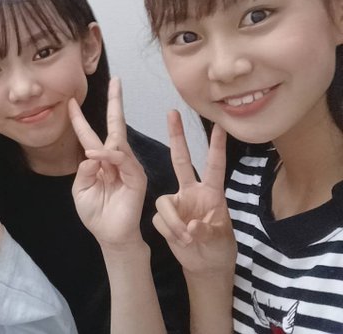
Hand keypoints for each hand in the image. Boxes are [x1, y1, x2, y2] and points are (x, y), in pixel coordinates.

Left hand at [70, 77, 147, 248]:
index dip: (79, 119)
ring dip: (103, 143)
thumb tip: (90, 154)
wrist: (109, 235)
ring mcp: (127, 167)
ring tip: (91, 152)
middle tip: (116, 80)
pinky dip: (110, 157)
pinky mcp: (136, 178)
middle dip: (116, 103)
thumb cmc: (96, 213)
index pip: (88, 134)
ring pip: (118, 143)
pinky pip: (123, 161)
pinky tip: (98, 157)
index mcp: (97, 161)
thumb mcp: (79, 190)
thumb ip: (83, 171)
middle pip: (115, 126)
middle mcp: (114, 160)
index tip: (69, 102)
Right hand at [152, 111, 235, 276]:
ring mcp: (176, 204)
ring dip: (173, 222)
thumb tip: (192, 226)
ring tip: (186, 239)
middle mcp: (191, 192)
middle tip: (172, 112)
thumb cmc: (219, 249)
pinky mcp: (163, 217)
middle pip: (181, 160)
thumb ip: (207, 231)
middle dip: (176, 136)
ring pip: (163, 202)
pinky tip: (180, 242)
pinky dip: (169, 232)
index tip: (220, 126)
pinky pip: (158, 219)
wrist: (205, 266)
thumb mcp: (220, 239)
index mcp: (211, 193)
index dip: (216, 147)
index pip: (214, 166)